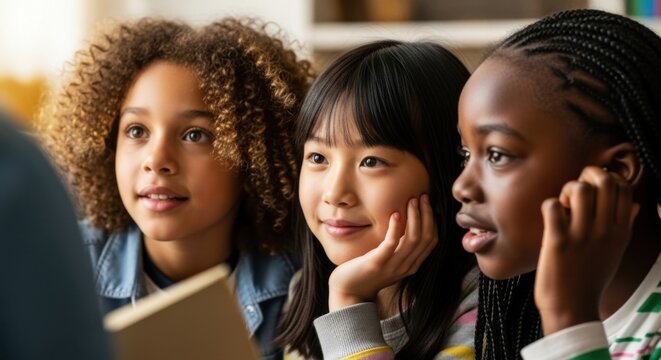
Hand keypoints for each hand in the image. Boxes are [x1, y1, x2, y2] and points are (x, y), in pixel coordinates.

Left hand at [327, 194, 437, 310]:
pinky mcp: (377, 263)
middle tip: (422, 197)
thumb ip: (399, 246)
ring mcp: (393, 266)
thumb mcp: (389, 259)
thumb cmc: (367, 271)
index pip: (431, 241)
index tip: (428, 203)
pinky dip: (396, 227)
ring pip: (413, 239)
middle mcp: (407, 266)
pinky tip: (395, 214)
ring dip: (415, 217)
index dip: (432, 221)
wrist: (348, 291)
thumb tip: (405, 222)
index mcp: (412, 265)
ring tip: (412, 200)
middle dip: (427, 215)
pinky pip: (392, 244)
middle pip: (425, 238)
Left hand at [535, 166, 638, 334]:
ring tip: (563, 207)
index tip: (593, 189)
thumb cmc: (590, 278)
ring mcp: (582, 236)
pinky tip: (551, 219)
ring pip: (579, 189)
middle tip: (575, 193)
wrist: (572, 308)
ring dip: (566, 191)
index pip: (624, 187)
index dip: (606, 178)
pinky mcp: (558, 242)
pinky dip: (549, 206)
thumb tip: (634, 205)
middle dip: (586, 176)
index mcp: (620, 231)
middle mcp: (605, 231)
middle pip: (605, 181)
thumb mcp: (615, 252)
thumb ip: (624, 226)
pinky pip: (552, 206)